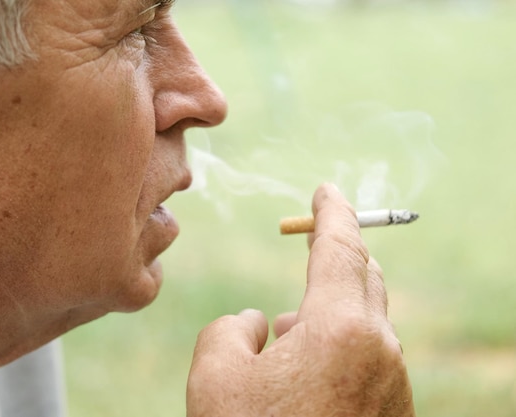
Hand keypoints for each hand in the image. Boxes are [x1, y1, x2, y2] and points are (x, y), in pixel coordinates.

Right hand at [186, 183, 414, 416]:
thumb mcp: (215, 379)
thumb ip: (228, 331)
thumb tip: (256, 322)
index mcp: (340, 330)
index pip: (341, 248)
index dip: (332, 213)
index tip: (326, 192)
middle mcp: (380, 351)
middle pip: (363, 279)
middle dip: (334, 257)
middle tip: (311, 243)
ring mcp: (395, 385)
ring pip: (364, 326)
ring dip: (327, 316)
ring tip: (285, 338)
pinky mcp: (395, 412)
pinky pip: (370, 362)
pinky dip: (339, 351)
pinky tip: (306, 378)